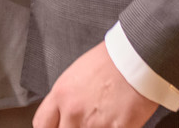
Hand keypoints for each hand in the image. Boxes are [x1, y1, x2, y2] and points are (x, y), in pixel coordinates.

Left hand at [32, 42, 158, 127]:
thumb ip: (67, 98)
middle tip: (84, 122)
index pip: (42, 123)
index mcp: (61, 94)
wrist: (136, 57)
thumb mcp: (76, 75)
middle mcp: (73, 111)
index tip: (57, 127)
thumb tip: (65, 113)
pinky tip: (116, 122)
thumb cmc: (111, 61)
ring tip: (102, 119)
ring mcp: (93, 123)